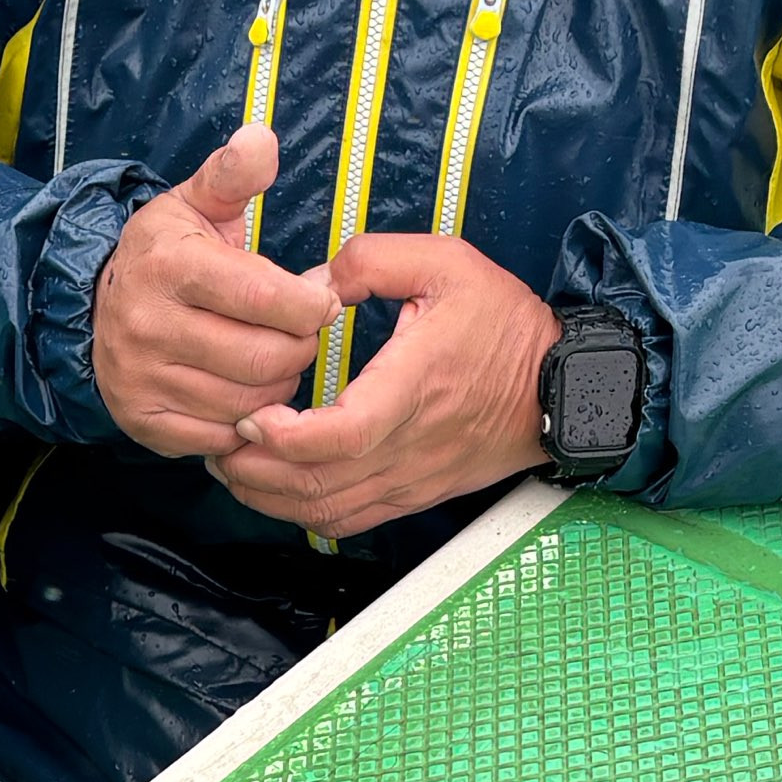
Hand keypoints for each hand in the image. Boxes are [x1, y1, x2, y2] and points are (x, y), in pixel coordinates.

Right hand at [92, 131, 332, 456]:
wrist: (95, 308)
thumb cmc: (168, 254)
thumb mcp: (196, 203)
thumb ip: (234, 173)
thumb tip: (262, 138)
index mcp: (171, 266)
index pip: (266, 298)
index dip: (312, 306)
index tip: (320, 301)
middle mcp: (149, 325)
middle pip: (266, 358)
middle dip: (300, 348)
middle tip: (300, 334)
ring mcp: (142, 378)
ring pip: (249, 403)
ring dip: (277, 385)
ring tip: (273, 360)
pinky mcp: (143, 421)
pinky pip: (222, 438)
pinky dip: (245, 420)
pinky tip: (243, 391)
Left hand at [209, 229, 559, 534]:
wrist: (562, 387)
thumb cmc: (506, 325)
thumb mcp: (447, 264)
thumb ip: (373, 260)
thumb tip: (315, 282)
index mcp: (413, 388)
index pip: (339, 436)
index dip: (283, 437)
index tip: (251, 417)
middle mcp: (408, 445)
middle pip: (315, 484)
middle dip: (253, 470)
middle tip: (220, 440)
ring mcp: (409, 478)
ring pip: (324, 511)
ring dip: (269, 496)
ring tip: (236, 463)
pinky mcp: (413, 494)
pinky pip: (348, 521)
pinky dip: (302, 513)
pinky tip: (277, 487)